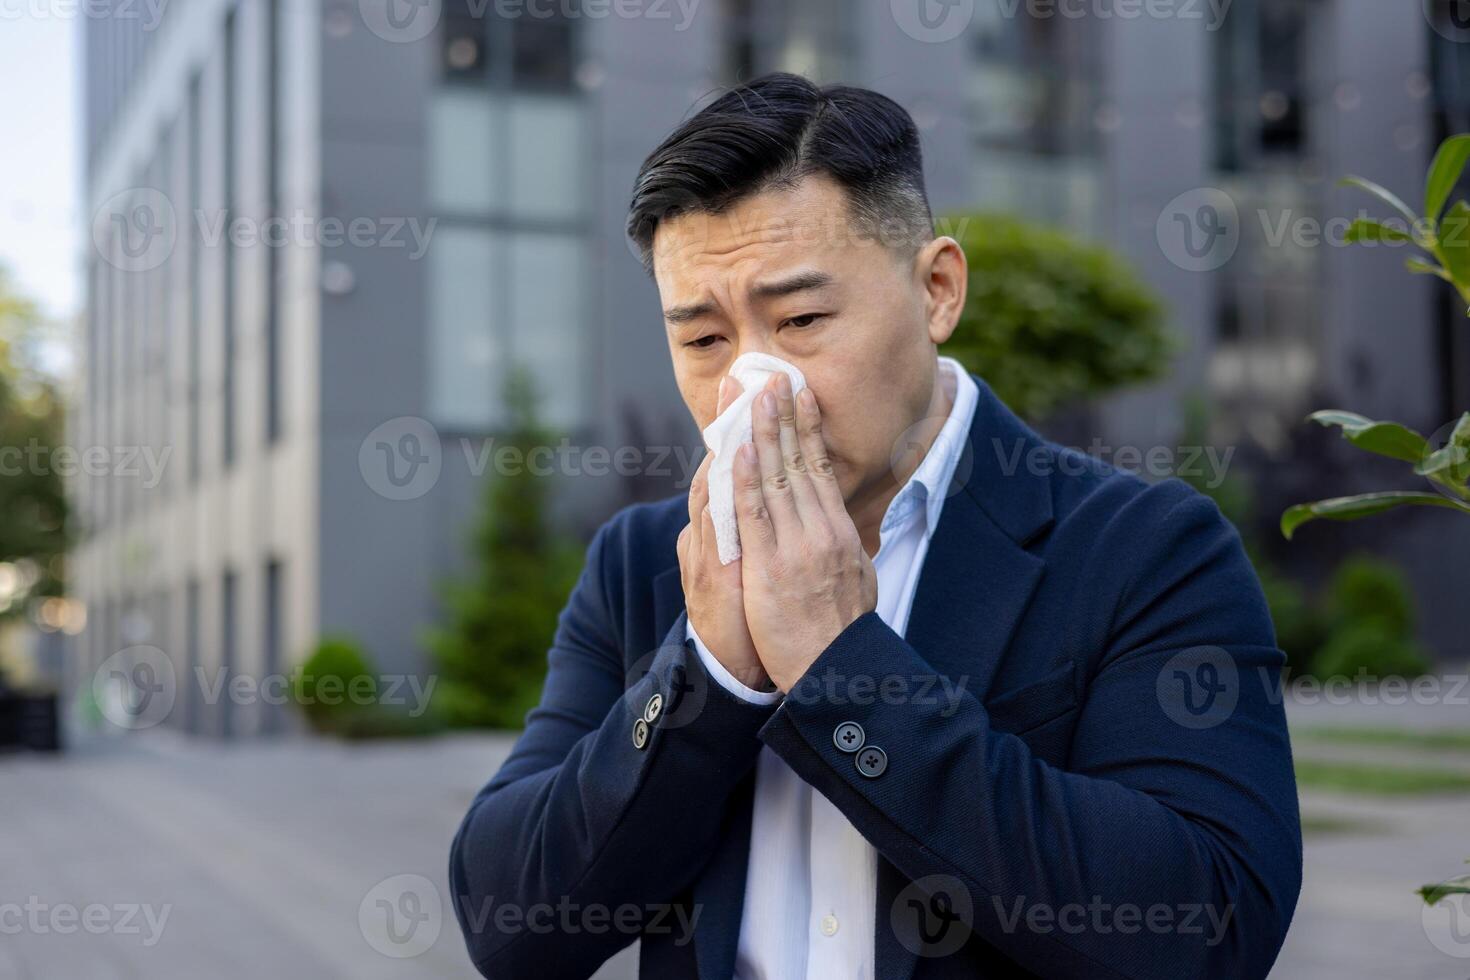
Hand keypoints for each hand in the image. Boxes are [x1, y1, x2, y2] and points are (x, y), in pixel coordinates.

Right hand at [677, 376, 771, 692]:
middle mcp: (711, 536)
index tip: (757, 390)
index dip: (746, 430)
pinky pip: (723, 519)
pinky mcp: (711, 571)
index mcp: (724, 534)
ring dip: (739, 434)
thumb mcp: (761, 575)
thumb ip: (766, 540)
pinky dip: (733, 482)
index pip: (737, 471)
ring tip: (749, 391)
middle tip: (748, 373)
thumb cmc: (756, 625)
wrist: (736, 675)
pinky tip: (741, 449)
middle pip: (728, 465)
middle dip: (739, 418)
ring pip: (724, 481)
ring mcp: (709, 551)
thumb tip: (796, 512)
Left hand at [735, 373, 876, 691]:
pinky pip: (755, 512)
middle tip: (772, 374)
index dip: (807, 428)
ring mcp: (796, 546)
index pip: (820, 468)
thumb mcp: (860, 583)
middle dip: (783, 415)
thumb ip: (853, 553)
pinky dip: (747, 477)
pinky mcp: (770, 565)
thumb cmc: (845, 636)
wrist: (837, 672)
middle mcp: (821, 531)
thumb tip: (855, 536)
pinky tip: (740, 448)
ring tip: (753, 393)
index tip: (799, 395)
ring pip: (776, 476)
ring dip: (763, 432)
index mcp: (840, 533)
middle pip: (799, 461)